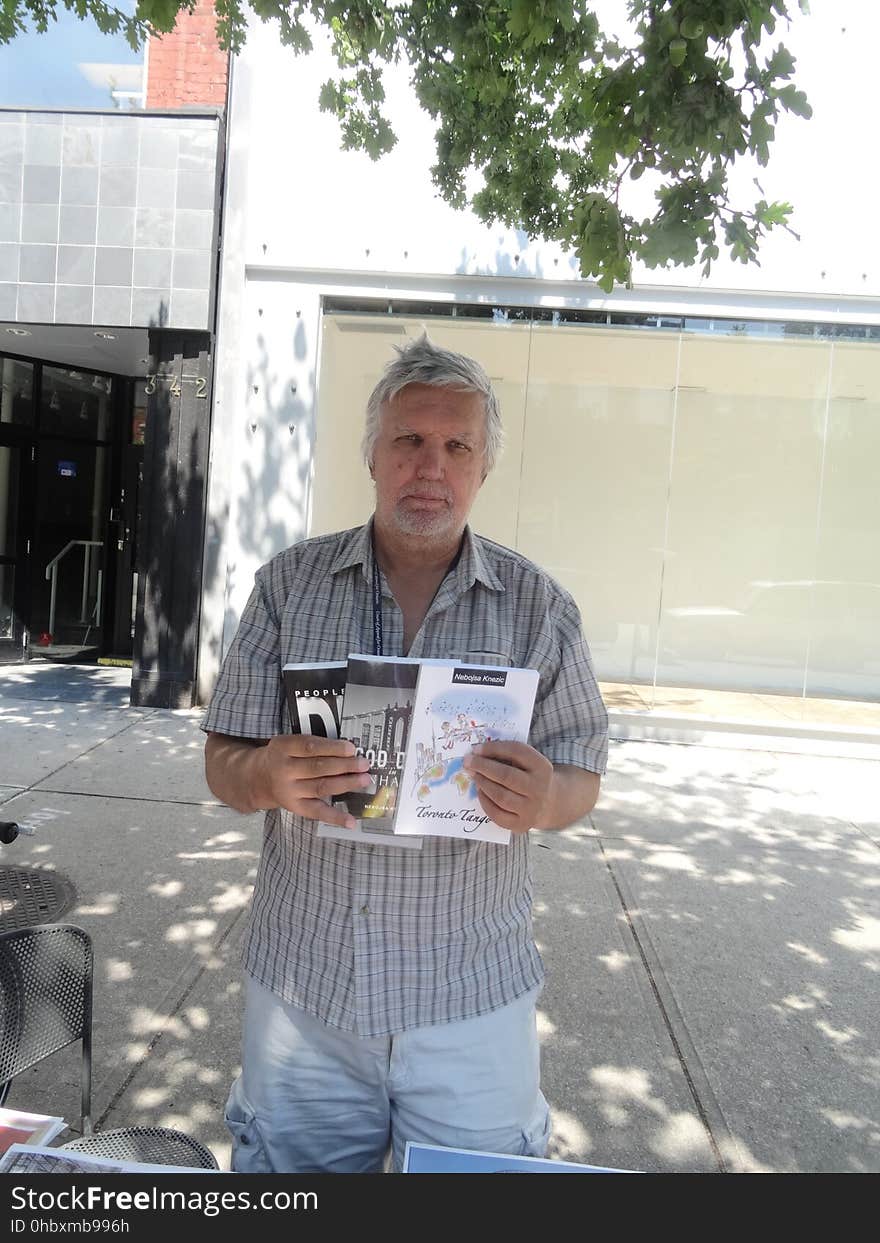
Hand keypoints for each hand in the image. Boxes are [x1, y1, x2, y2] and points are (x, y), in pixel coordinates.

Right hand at [253, 735, 371, 828]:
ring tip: (364, 780)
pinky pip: (317, 812)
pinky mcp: (295, 806)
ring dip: (346, 784)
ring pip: (321, 787)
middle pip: (318, 767)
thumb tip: (347, 751)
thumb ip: (312, 744)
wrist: (256, 778)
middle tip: (364, 764)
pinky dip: (335, 817)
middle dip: (345, 766)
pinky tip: (350, 820)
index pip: (310, 747)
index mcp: (283, 747)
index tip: (351, 748)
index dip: (332, 748)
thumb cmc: (281, 757)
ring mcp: (289, 790)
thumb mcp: (288, 743)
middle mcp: (284, 769)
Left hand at [462, 741, 552, 834]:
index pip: (516, 752)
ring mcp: (531, 809)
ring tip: (473, 775)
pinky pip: (497, 814)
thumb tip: (478, 754)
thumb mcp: (528, 762)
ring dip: (483, 783)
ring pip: (500, 796)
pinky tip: (480, 791)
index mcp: (542, 767)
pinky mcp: (521, 825)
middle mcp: (539, 788)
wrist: (549, 803)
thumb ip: (508, 755)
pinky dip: (485, 802)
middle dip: (483, 767)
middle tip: (468, 761)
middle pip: (507, 776)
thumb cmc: (530, 777)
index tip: (476, 748)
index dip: (494, 749)